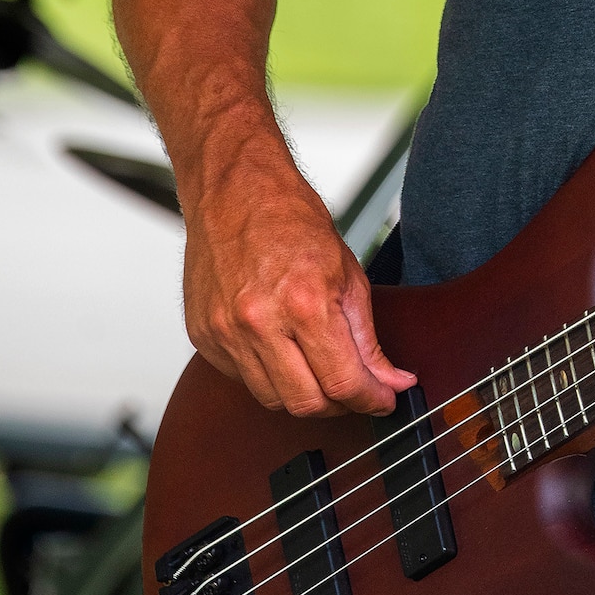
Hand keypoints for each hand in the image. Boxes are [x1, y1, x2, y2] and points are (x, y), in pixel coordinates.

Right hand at [181, 157, 415, 416]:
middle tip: (355, 389)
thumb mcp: (348, 274)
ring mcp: (224, 333)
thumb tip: (392, 381)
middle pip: (305, 403)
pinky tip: (283, 351)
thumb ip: (368, 338)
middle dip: (339, 404)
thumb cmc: (292, 221)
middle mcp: (258, 323)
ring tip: (320, 368)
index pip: (342, 382)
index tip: (384, 400)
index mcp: (303, 303)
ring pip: (272, 400)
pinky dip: (269, 376)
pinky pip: (243, 380)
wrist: (235, 190)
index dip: (371, 399)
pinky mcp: (203, 337)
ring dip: (303, 395)